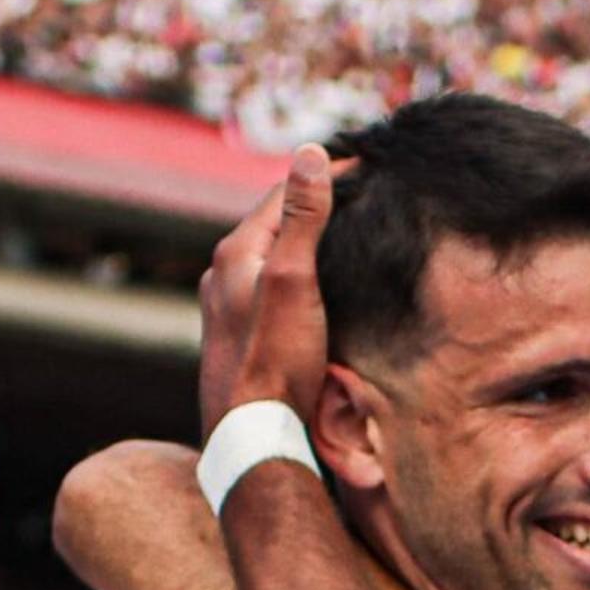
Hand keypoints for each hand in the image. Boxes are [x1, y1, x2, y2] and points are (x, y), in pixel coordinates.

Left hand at [202, 145, 340, 433]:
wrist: (253, 435)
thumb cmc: (275, 360)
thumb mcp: (294, 280)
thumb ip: (304, 217)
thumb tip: (310, 153)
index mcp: (235, 253)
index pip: (283, 194)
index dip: (325, 174)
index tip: (366, 162)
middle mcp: (223, 275)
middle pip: (277, 224)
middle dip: (316, 205)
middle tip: (361, 192)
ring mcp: (227, 306)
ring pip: (272, 257)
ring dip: (306, 242)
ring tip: (345, 232)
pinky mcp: (238, 335)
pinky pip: (270, 288)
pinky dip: (297, 274)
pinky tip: (316, 287)